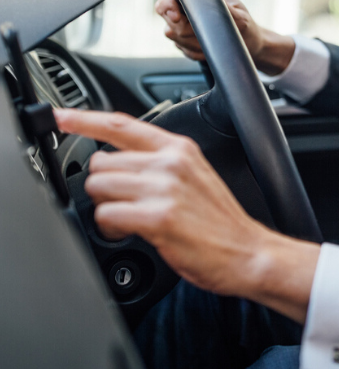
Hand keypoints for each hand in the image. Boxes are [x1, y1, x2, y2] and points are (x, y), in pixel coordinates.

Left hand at [54, 108, 318, 321]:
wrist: (248, 251)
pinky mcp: (158, 217)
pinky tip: (132, 232)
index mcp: (179, 148)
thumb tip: (114, 162)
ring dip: (106, 208)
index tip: (60, 117)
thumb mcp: (194, 177)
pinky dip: (111, 228)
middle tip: (127, 205)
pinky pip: (105, 216)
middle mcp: (171, 162)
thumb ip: (157, 163)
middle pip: (101, 162)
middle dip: (104, 186)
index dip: (84, 119)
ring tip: (132, 220)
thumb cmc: (219, 222)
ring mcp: (164, 188)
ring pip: (99, 187)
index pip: (121, 124)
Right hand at [155, 0, 294, 75]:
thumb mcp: (238, 18)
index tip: (175, 17)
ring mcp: (182, 18)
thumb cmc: (246, 28)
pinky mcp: (182, 35)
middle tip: (203, 35)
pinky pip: (179, 46)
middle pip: (165, 11)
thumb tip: (201, 2)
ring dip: (191, 43)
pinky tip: (209, 49)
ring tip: (213, 42)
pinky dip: (194, 51)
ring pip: (171, 32)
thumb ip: (218, 9)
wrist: (249, 46)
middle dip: (183, 28)